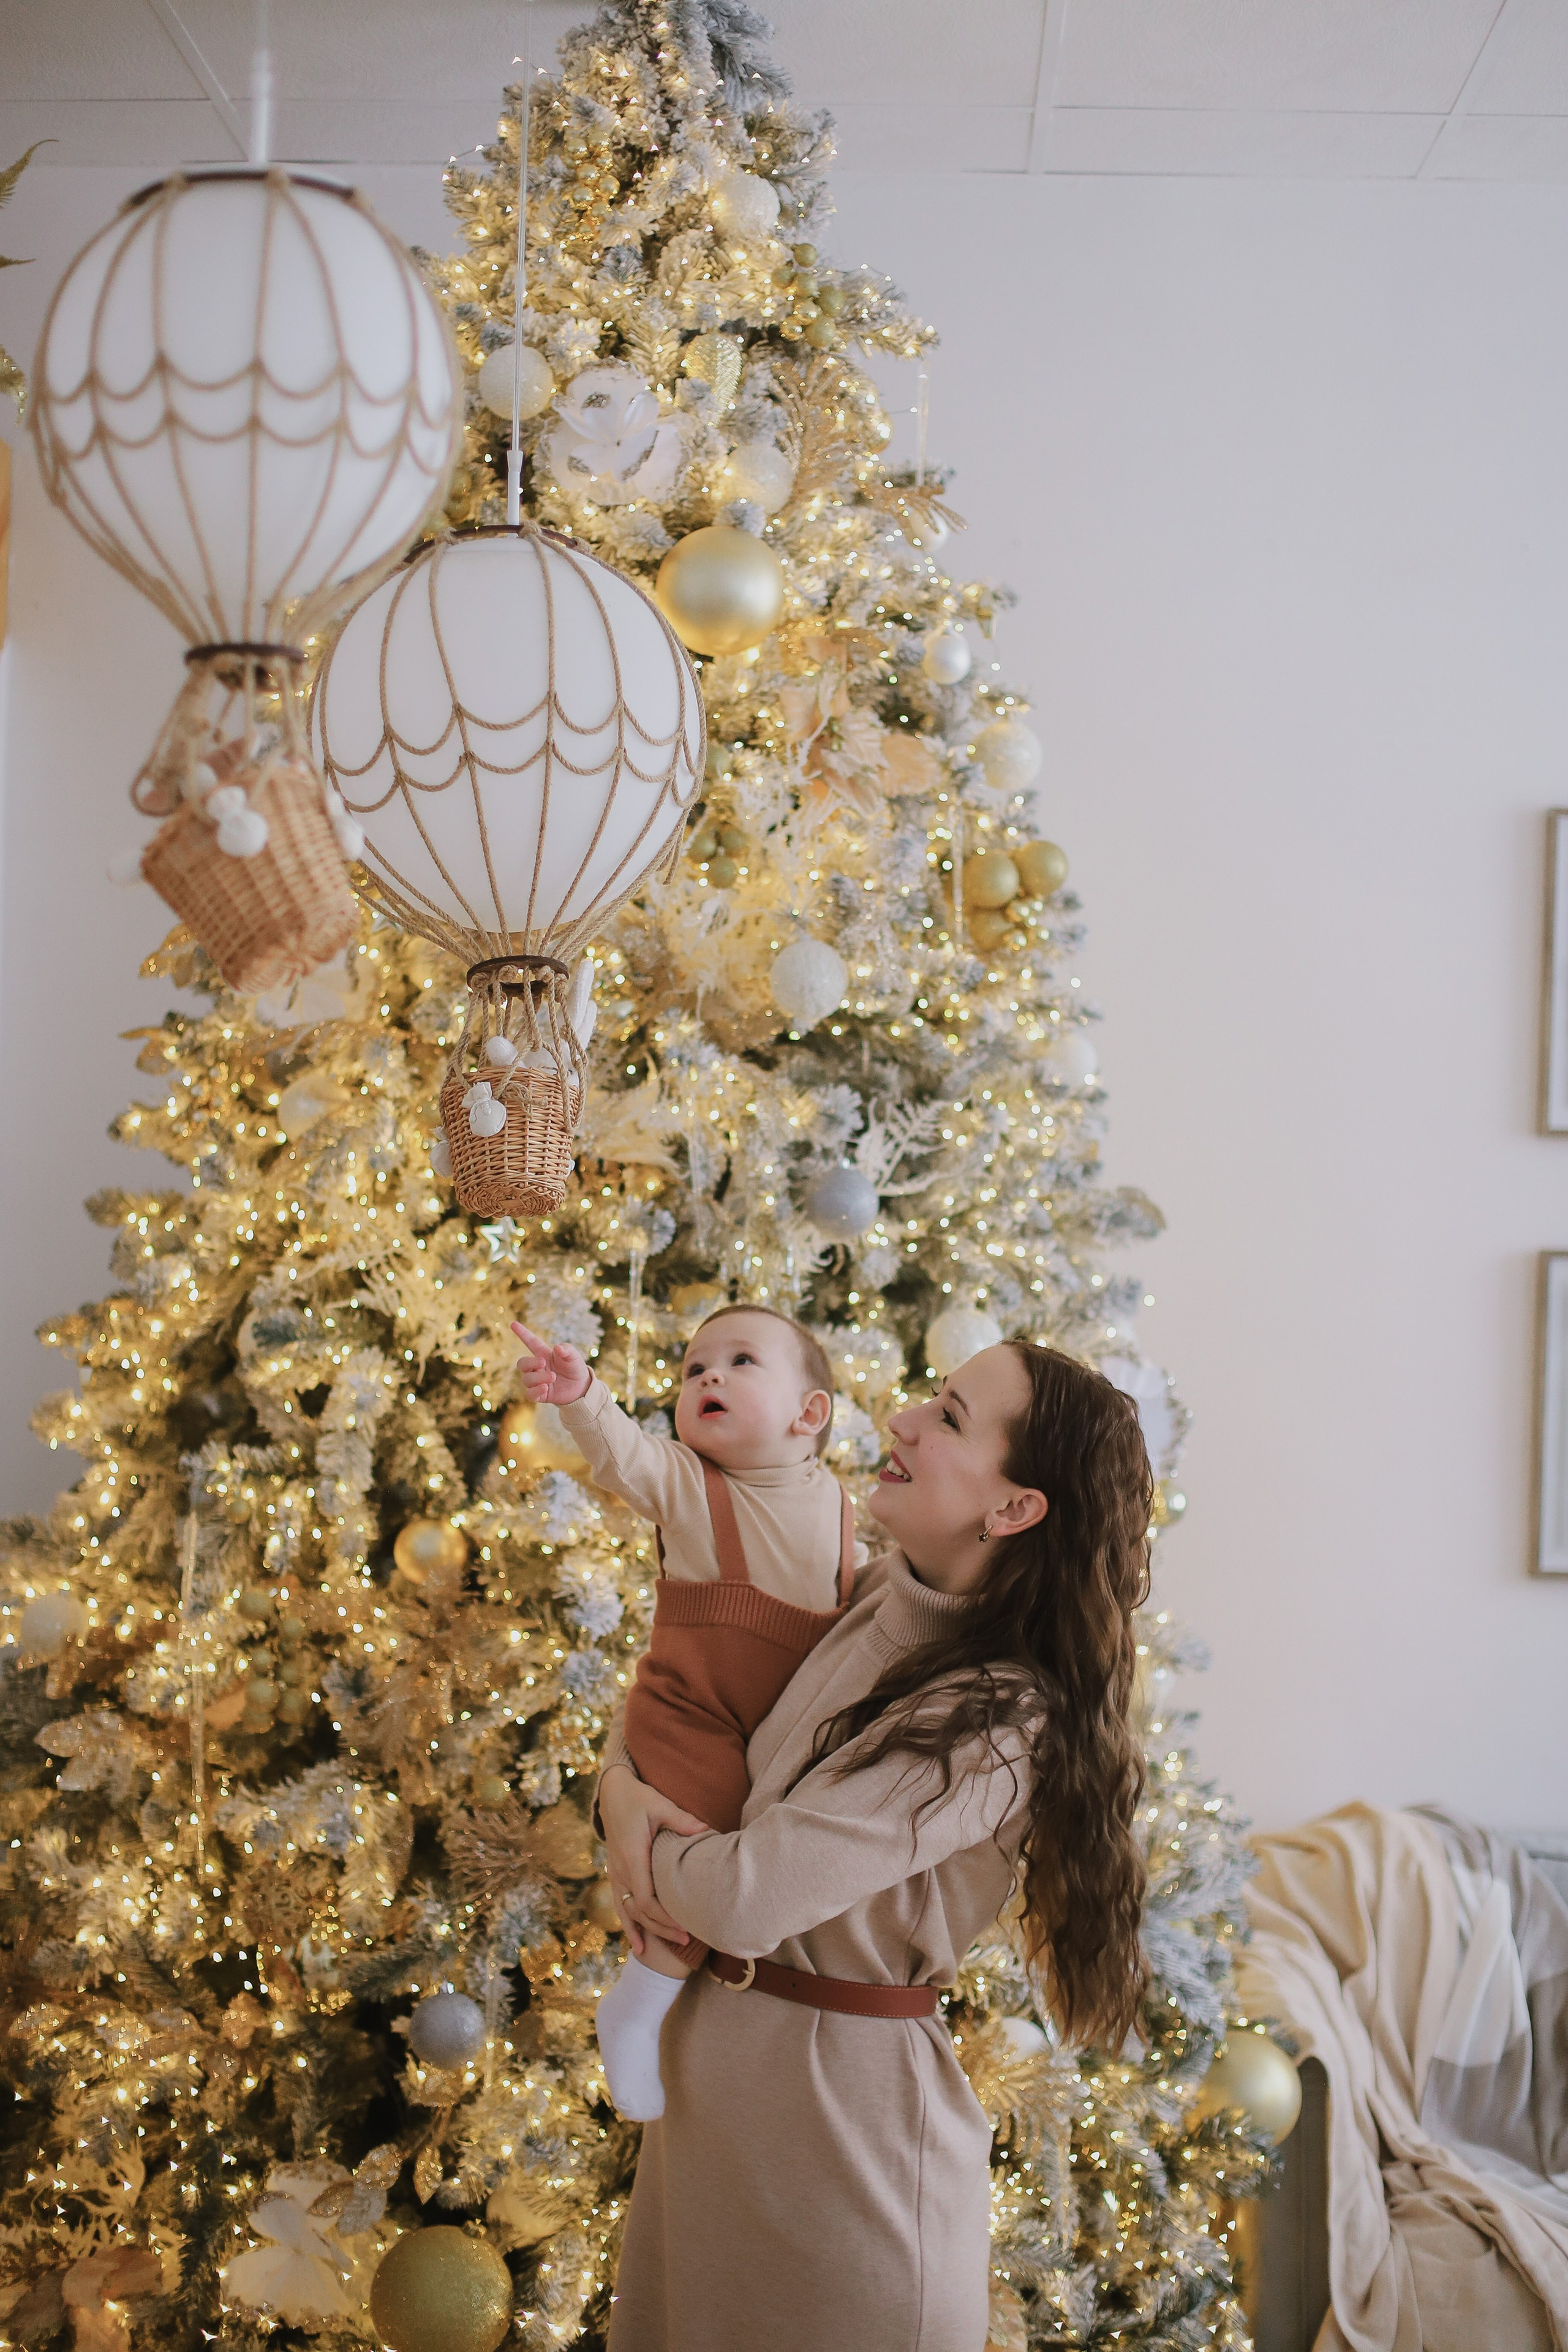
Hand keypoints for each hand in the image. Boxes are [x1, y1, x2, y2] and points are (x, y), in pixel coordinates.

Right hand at [511, 1322, 590, 1406]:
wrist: (581, 1387)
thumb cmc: (575, 1367)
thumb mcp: (574, 1356)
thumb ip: (566, 1350)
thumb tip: (557, 1348)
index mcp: (544, 1354)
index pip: (530, 1342)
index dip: (522, 1333)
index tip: (513, 1324)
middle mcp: (537, 1367)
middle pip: (522, 1364)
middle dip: (530, 1363)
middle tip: (543, 1363)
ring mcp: (537, 1381)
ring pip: (526, 1379)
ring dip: (538, 1378)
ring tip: (553, 1378)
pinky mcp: (539, 1394)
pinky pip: (529, 1394)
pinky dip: (536, 1391)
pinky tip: (546, 1388)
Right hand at [599, 1764, 708, 1957]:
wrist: (612, 1792)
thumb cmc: (638, 1798)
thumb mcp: (660, 1805)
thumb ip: (681, 1820)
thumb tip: (705, 1831)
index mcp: (632, 1857)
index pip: (646, 1898)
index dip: (664, 1917)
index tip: (685, 1927)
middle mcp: (621, 1870)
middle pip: (639, 1911)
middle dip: (661, 1928)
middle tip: (686, 1941)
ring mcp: (615, 1873)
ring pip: (628, 1912)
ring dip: (647, 1930)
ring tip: (664, 1950)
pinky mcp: (615, 1873)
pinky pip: (620, 1905)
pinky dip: (629, 1926)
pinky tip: (638, 1945)